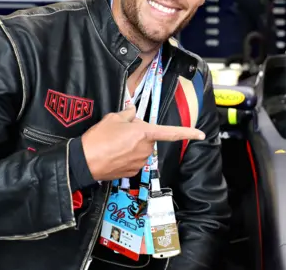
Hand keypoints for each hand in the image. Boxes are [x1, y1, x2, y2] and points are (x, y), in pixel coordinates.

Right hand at [81, 105, 204, 180]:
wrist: (85, 161)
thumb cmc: (98, 138)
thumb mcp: (113, 118)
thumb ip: (128, 114)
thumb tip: (133, 114)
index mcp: (145, 133)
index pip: (171, 132)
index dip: (187, 132)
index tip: (200, 134)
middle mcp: (145, 149)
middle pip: (148, 137)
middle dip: (139, 133)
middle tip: (120, 131)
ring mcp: (139, 162)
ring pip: (141, 149)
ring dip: (132, 145)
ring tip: (113, 143)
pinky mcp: (132, 172)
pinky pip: (134, 159)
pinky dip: (126, 156)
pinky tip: (113, 153)